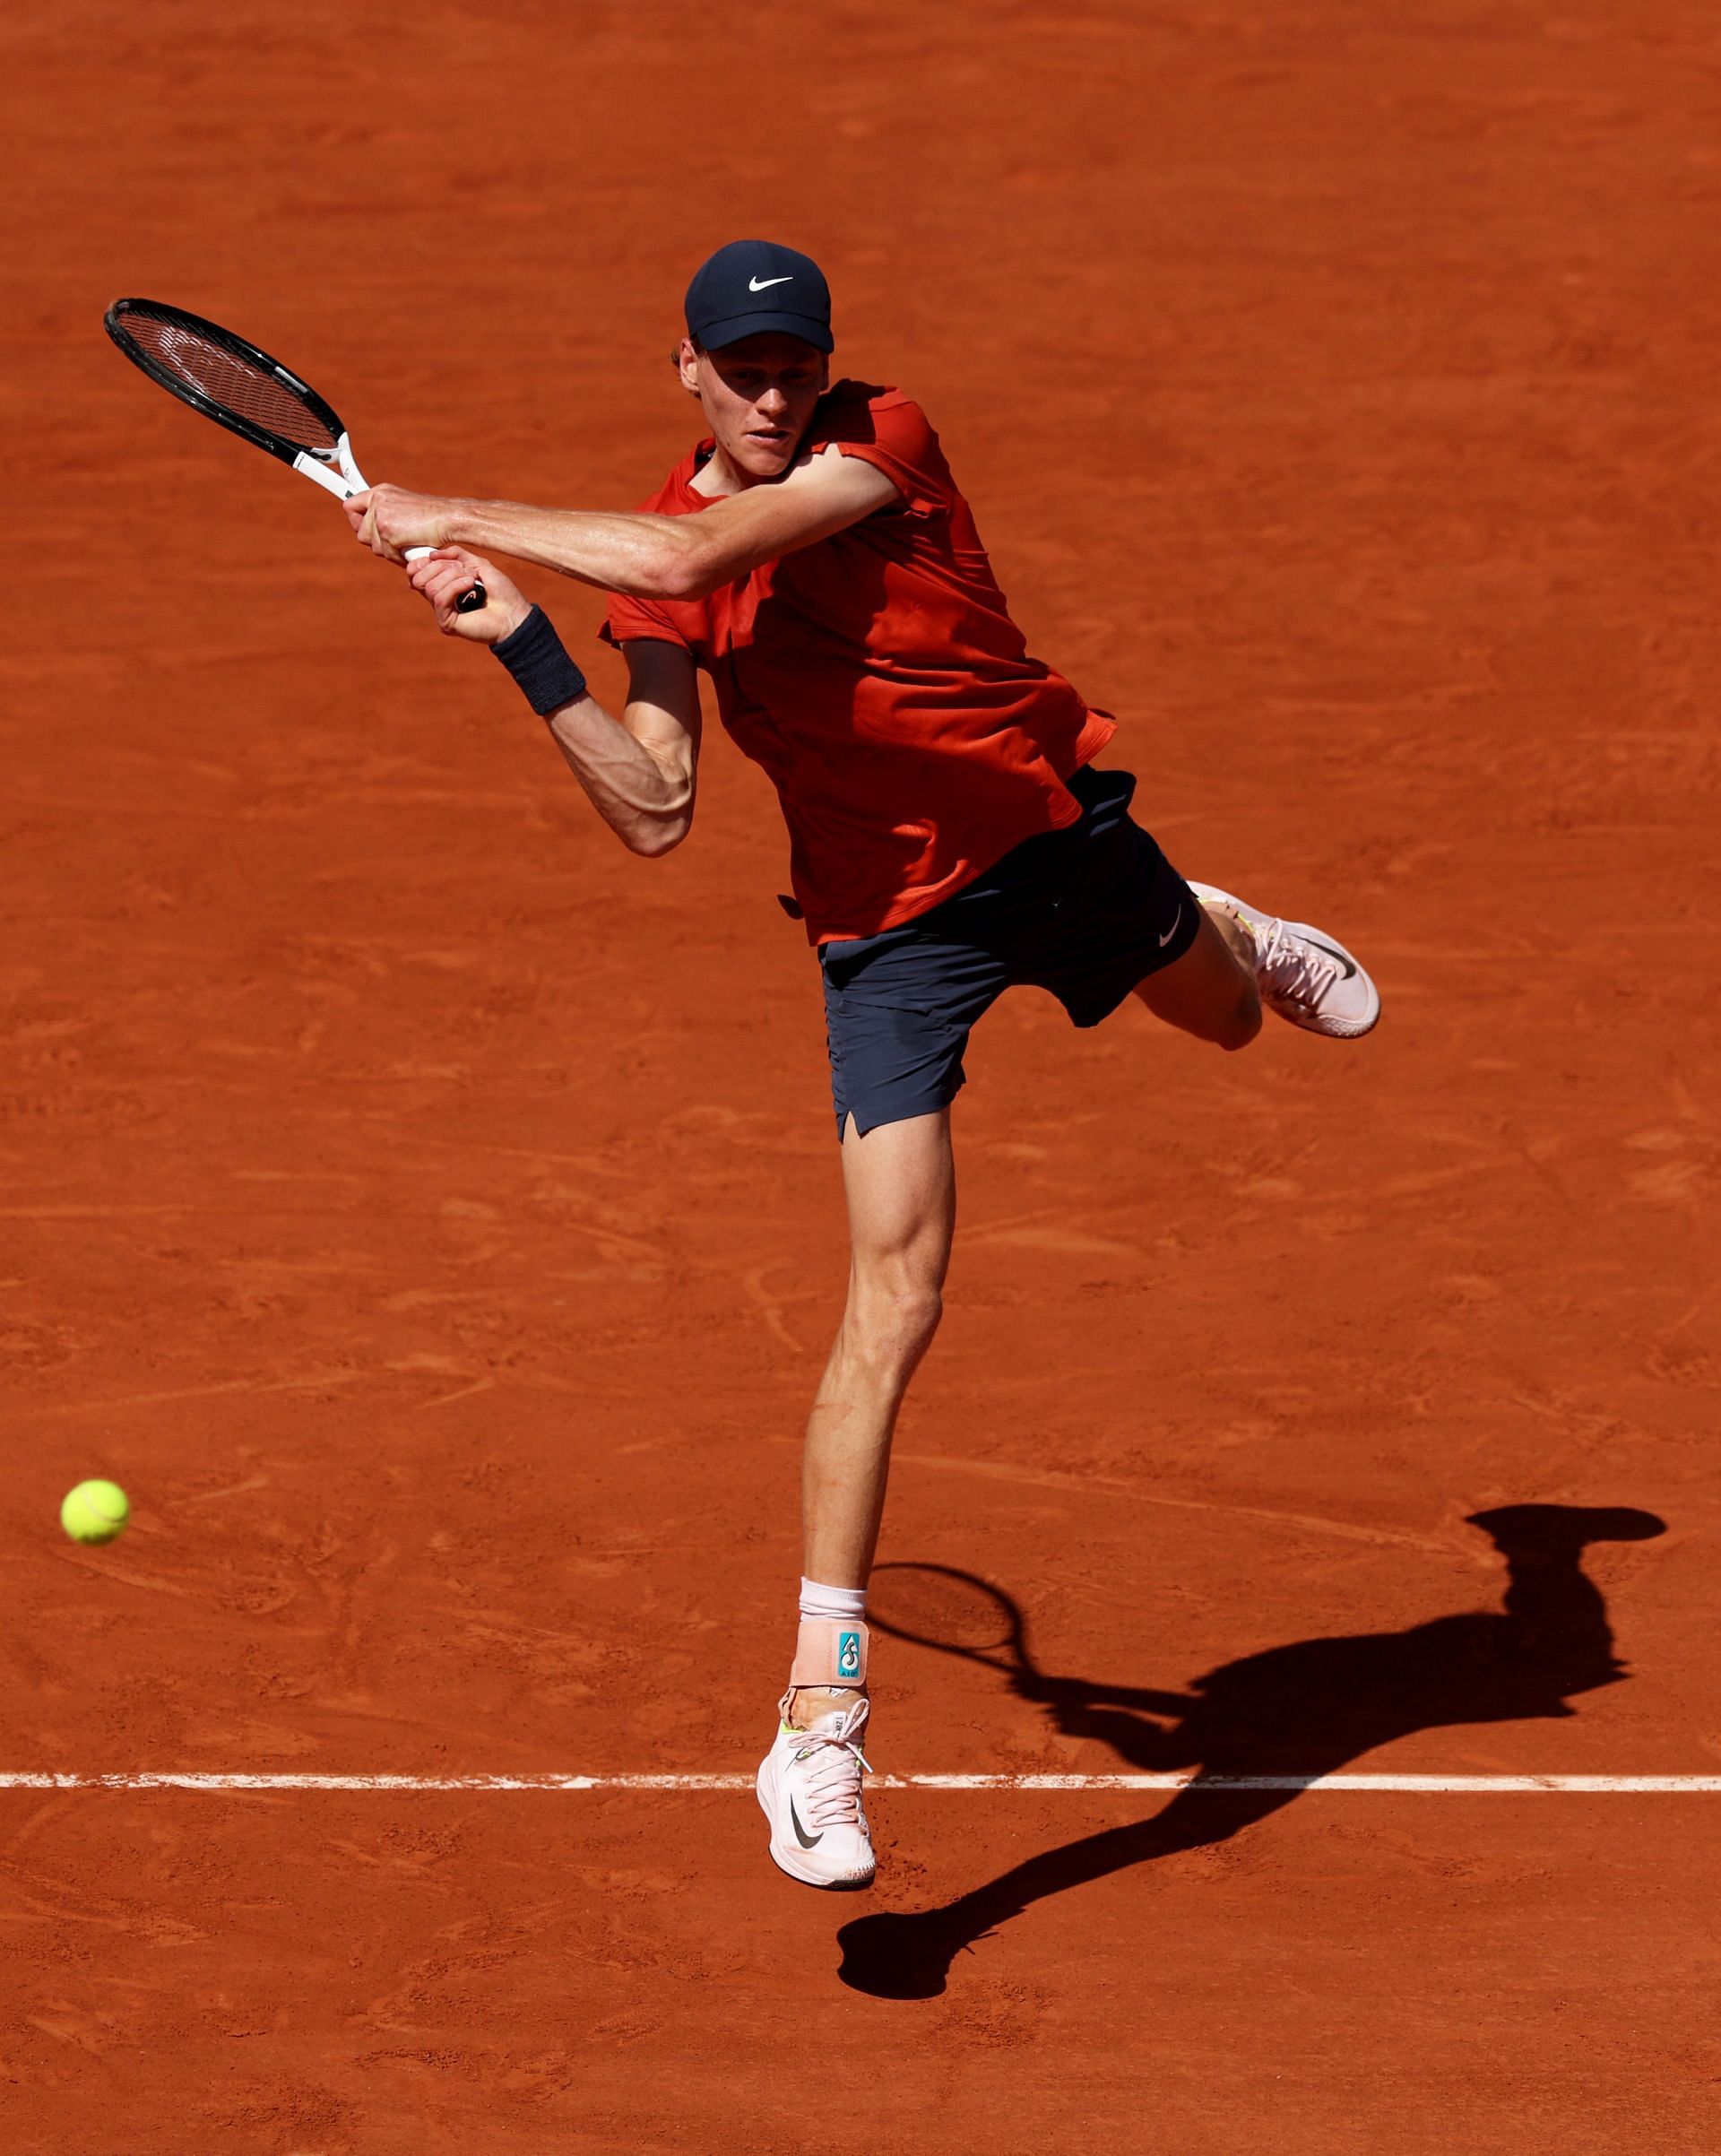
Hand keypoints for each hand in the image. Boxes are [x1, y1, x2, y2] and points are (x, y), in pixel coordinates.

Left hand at [345, 482, 459, 561]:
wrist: (449, 518)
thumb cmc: (434, 518)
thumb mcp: (405, 510)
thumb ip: (387, 516)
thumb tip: (374, 535)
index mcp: (381, 492)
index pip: (352, 505)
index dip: (355, 520)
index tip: (357, 525)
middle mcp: (377, 500)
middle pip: (360, 532)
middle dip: (377, 542)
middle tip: (396, 542)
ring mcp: (380, 514)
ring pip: (372, 545)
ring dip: (390, 551)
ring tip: (408, 544)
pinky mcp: (387, 530)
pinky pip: (386, 553)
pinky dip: (399, 557)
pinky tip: (412, 549)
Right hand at [406, 547, 528, 643]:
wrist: (515, 614)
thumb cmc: (501, 592)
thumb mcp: (478, 564)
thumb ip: (456, 555)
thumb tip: (431, 554)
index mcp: (442, 584)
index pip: (414, 572)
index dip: (420, 562)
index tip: (434, 557)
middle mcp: (438, 599)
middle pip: (419, 577)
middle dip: (442, 566)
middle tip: (465, 570)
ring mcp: (442, 612)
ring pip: (431, 587)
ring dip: (454, 576)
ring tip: (473, 579)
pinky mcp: (446, 623)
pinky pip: (440, 599)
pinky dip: (456, 587)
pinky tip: (472, 585)